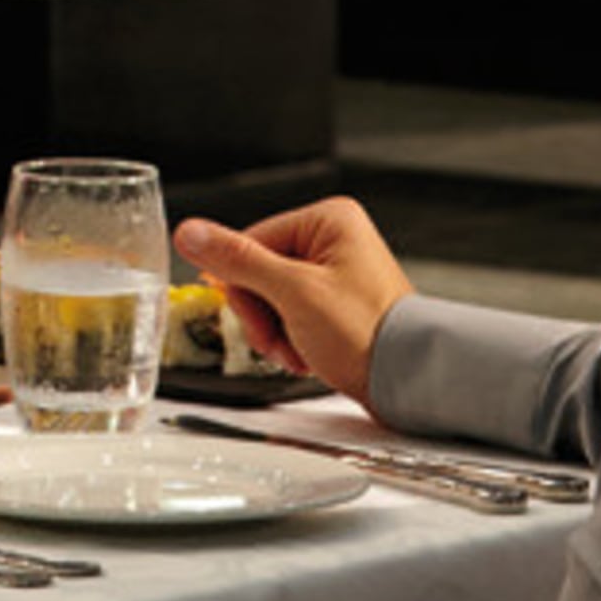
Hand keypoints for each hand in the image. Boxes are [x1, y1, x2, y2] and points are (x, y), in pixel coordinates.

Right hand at [174, 195, 414, 398]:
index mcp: (328, 220)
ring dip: (275, 332)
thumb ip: (238, 261)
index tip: (260, 316)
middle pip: (258, 271)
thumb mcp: (294, 293)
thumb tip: (191, 233)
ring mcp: (336, 273)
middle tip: (281, 339)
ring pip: (271, 298)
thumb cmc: (370, 334)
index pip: (249, 242)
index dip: (245, 287)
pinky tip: (308, 354)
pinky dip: (291, 339)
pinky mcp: (337, 303)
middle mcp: (335, 240)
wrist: (410, 380)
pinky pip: (291, 314)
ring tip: (299, 350)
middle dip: (263, 315)